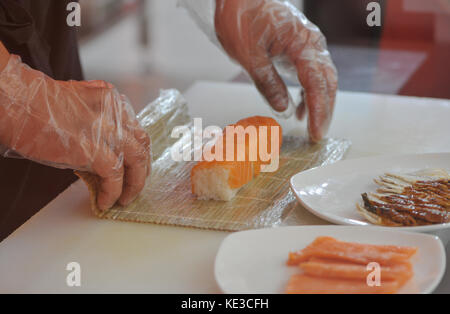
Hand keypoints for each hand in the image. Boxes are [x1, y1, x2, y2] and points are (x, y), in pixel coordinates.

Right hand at [0, 54, 150, 209]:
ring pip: (136, 160)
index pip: (135, 128)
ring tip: (125, 199)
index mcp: (111, 100)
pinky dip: (113, 192)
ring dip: (134, 184)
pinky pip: (114, 176)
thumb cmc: (36, 105)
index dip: (137, 151)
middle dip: (142, 169)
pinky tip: (106, 201)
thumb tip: (102, 145)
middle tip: (134, 186)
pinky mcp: (93, 149)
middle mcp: (114, 113)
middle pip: (142, 144)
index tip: (134, 166)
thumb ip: (96, 117)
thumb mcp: (76, 102)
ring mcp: (106, 130)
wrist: (15, 103)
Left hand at [215, 0, 336, 141]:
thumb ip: (268, 83)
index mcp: (302, 44)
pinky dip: (308, 92)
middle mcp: (311, 43)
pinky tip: (300, 109)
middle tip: (318, 135)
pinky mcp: (299, 46)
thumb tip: (283, 109)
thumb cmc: (241, 18)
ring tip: (312, 127)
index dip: (319, 111)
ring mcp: (307, 43)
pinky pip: (310, 72)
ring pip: (321, 78)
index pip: (317, 84)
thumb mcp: (249, 55)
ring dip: (319, 103)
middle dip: (325, 110)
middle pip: (326, 82)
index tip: (316, 133)